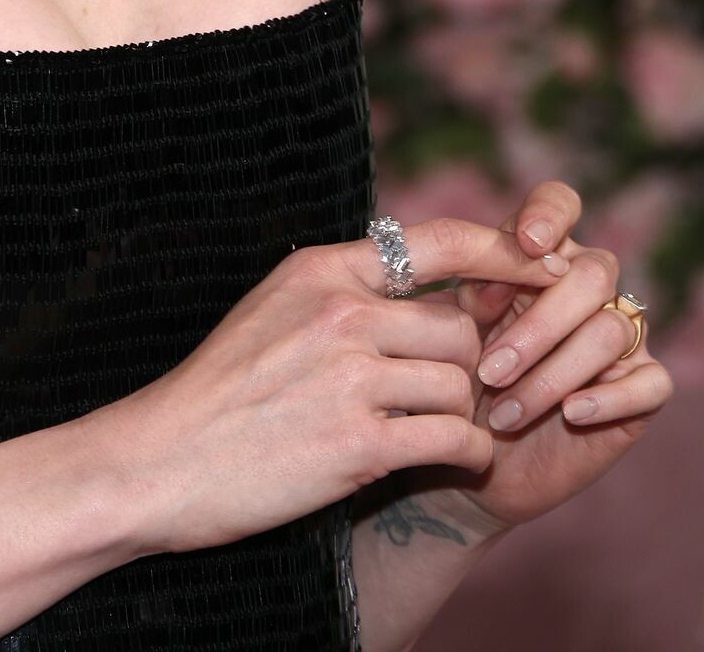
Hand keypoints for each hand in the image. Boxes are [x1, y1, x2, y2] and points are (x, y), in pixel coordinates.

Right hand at [90, 214, 565, 556]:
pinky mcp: (358, 445)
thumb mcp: (274, 307)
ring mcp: (350, 377)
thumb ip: (341, 289)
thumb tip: (417, 279)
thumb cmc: (220, 390)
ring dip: (466, 413)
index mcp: (322, 270)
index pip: (440, 241)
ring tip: (443, 431)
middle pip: (462, 327)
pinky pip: (455, 440)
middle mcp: (340, 313)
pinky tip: (454, 461)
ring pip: (462, 384)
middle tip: (457, 392)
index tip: (542, 267)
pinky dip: (468, 454)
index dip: (504, 252)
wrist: (161, 459)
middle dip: (472, 364)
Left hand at [395, 179, 674, 542]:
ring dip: (552, 373)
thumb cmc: (458, 375)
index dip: (549, 214)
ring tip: (504, 411)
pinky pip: (651, 382)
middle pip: (592, 274)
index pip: (559, 204)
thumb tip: (494, 277)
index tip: (526, 240)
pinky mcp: (640, 388)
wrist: (471, 452)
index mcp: (539, 254)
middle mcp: (587, 286)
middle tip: (487, 370)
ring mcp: (620, 335)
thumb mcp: (451, 328)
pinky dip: (609, 398)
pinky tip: (570, 412)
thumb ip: (470, 291)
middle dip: (536, 325)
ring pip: (610, 331)